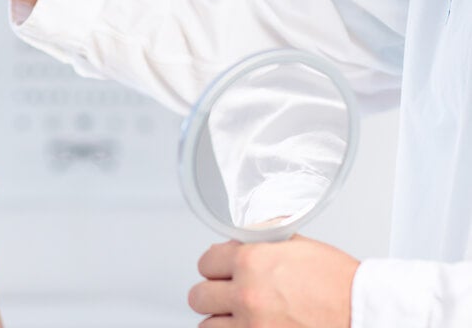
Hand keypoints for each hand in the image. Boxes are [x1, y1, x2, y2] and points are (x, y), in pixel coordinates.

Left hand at [189, 235, 358, 326]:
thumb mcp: (297, 246)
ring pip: (207, 325)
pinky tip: (248, 326)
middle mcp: (246, 296)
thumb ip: (261, 242)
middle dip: (213, 294)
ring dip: (221, 320)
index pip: (206, 262)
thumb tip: (237, 243)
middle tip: (226, 295)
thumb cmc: (340, 283)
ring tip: (237, 316)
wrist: (364, 312)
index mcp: (251, 262)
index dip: (215, 266)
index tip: (221, 271)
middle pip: (199, 296)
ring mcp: (251, 326)